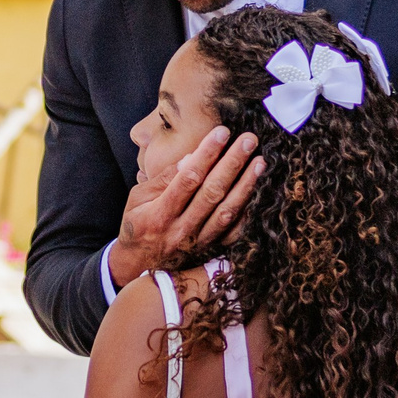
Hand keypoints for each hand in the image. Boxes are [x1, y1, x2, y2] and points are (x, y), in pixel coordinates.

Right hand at [104, 125, 262, 290]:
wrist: (139, 265)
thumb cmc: (138, 224)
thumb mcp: (138, 198)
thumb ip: (164, 179)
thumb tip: (190, 159)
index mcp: (160, 214)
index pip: (188, 179)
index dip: (206, 154)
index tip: (222, 133)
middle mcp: (182, 229)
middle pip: (212, 193)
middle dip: (232, 163)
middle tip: (248, 140)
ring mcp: (199, 242)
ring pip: (227, 212)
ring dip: (246, 186)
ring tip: (259, 162)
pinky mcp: (210, 250)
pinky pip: (234, 233)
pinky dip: (247, 213)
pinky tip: (259, 192)